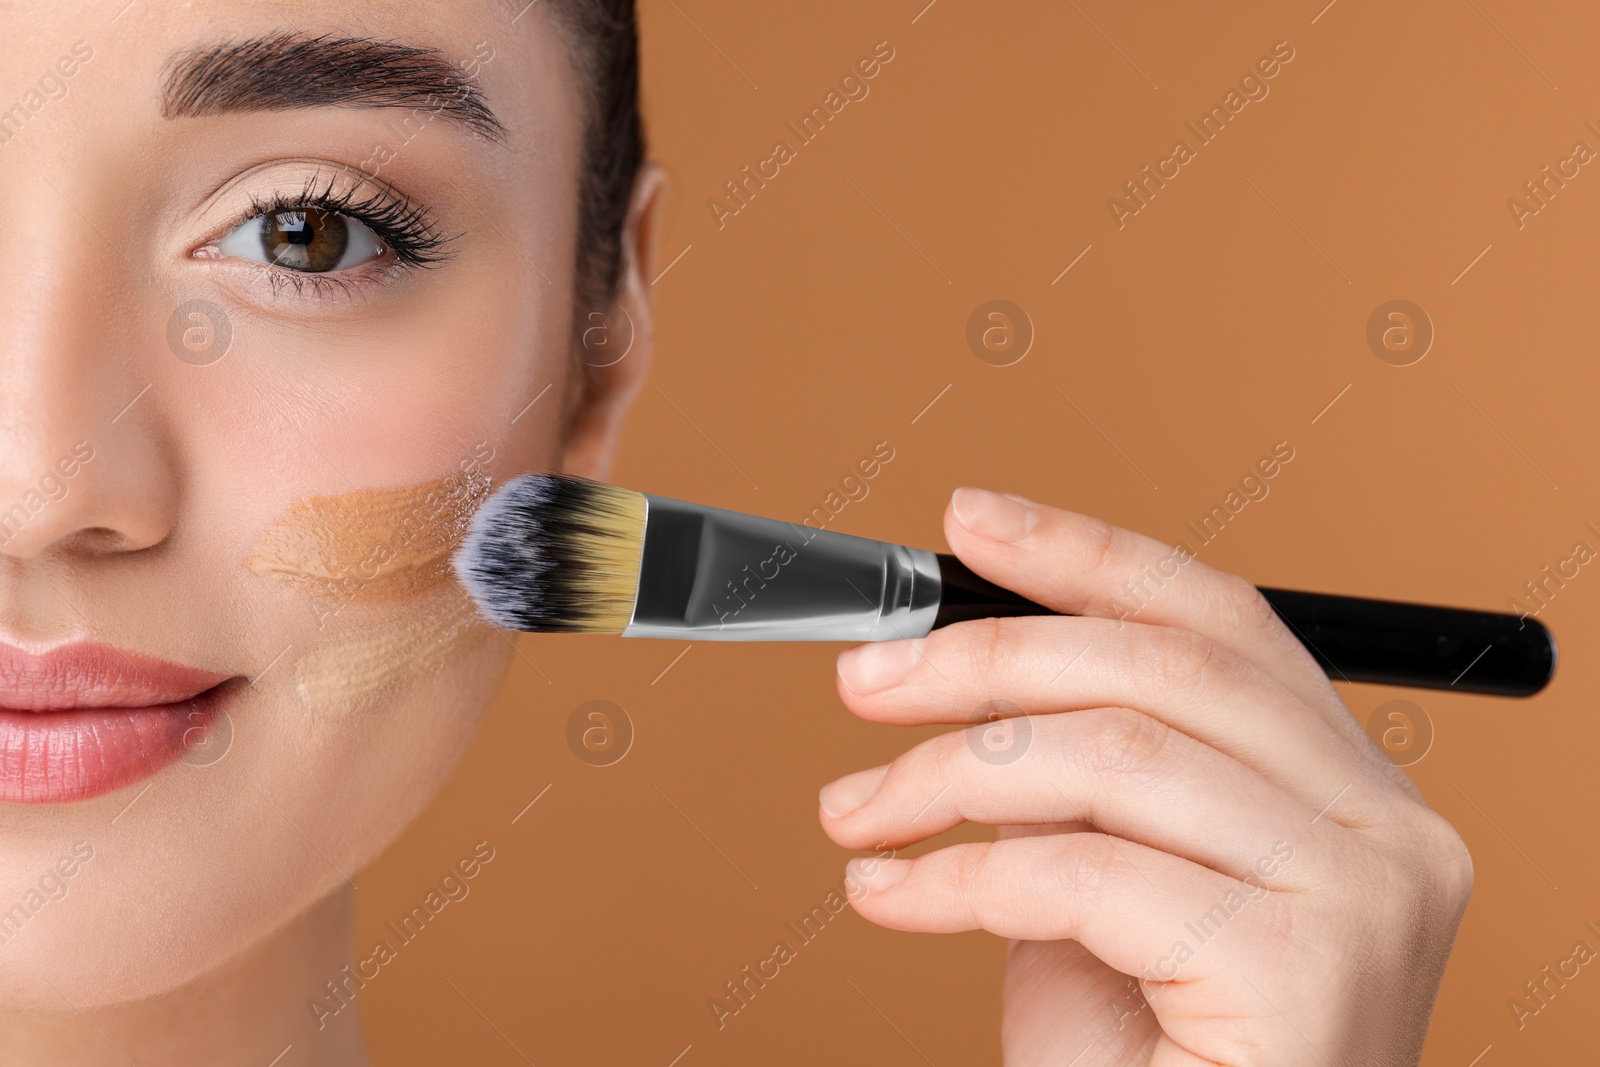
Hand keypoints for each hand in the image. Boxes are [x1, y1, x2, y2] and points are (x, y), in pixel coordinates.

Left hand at [818, 488, 1472, 1065]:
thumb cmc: (1149, 1060)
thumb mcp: (1110, 881)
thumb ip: (1084, 771)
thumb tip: (970, 661)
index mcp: (1352, 791)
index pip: (1218, 622)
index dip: (1086, 556)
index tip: (969, 522)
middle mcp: (1388, 830)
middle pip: (1158, 669)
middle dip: (981, 658)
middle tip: (865, 680)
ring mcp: (1363, 896)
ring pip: (1111, 756)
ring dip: (945, 774)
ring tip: (860, 812)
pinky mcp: (1302, 970)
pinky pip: (1081, 872)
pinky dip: (953, 875)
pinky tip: (890, 895)